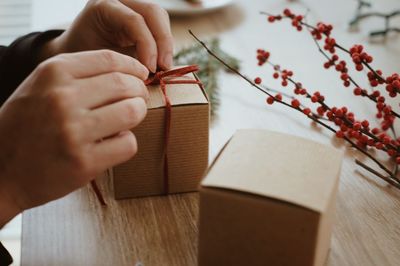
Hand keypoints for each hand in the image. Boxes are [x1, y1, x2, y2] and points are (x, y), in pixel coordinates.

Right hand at [0, 50, 148, 225]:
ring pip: (133, 111)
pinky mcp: (84, 162)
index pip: (110, 60)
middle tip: (138, 99)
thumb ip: (78, 74)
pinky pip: (128, 144)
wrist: (1, 171)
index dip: (133, 67)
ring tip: (127, 120)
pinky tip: (112, 144)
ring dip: (137, 114)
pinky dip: (126, 143)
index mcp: (53, 73)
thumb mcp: (41, 85)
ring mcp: (73, 131)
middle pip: (125, 84)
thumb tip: (129, 71)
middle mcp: (62, 98)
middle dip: (140, 91)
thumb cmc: (26, 125)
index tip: (140, 76)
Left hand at [42, 0, 172, 71]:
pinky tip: (160, 62)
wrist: (77, 49)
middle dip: (163, 42)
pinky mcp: (140, 15)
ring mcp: (131, 4)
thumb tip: (151, 72)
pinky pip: (159, 25)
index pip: (134, 20)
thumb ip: (124, 61)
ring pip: (160, 17)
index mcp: (103, 7)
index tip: (151, 70)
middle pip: (153, 12)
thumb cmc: (84, 56)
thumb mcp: (100, 59)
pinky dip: (163, 44)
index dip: (148, 46)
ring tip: (163, 67)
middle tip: (164, 68)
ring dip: (166, 43)